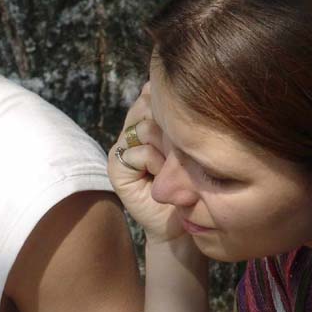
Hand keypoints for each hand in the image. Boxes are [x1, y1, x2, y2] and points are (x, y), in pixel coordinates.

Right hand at [108, 83, 184, 243]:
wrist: (182, 222)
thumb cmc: (194, 183)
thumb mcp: (193, 145)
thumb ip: (183, 119)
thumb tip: (180, 89)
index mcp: (148, 119)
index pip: (153, 93)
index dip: (173, 107)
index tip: (192, 130)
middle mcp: (132, 129)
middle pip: (149, 105)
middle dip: (172, 128)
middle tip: (184, 153)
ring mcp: (122, 146)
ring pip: (145, 127)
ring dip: (167, 148)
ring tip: (176, 166)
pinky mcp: (116, 166)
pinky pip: (139, 152)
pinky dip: (156, 164)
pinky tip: (163, 176)